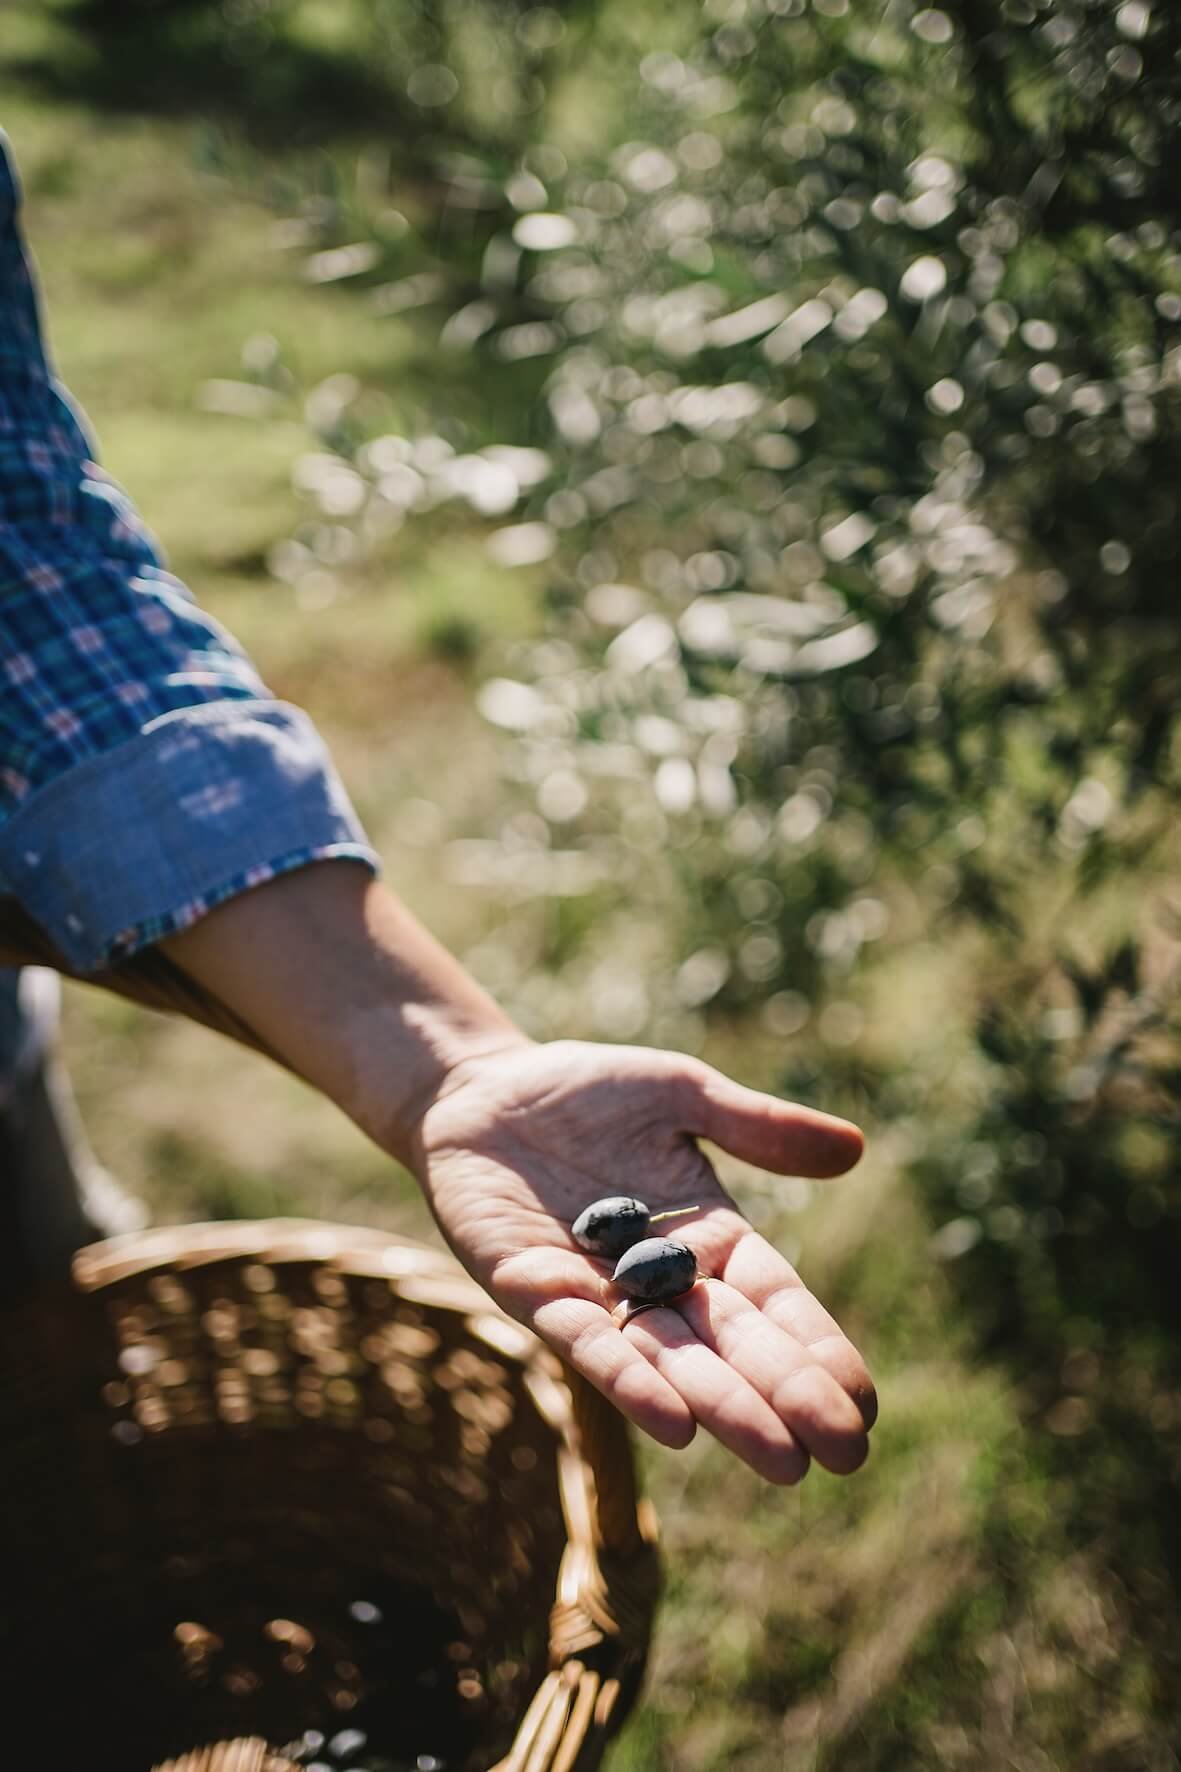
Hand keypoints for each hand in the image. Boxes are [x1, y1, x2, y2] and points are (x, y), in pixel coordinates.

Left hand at [411, 1039, 874, 1484]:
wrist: (480, 1089)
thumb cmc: (587, 1091)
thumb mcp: (682, 1094)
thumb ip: (758, 1127)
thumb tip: (855, 1150)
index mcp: (709, 1238)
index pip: (774, 1303)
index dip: (818, 1349)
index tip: (865, 1403)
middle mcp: (661, 1280)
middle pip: (733, 1347)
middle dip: (788, 1399)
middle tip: (846, 1455)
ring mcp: (599, 1294)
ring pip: (671, 1362)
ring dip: (725, 1411)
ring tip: (784, 1462)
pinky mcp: (533, 1292)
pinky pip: (587, 1345)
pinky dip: (632, 1385)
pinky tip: (677, 1428)